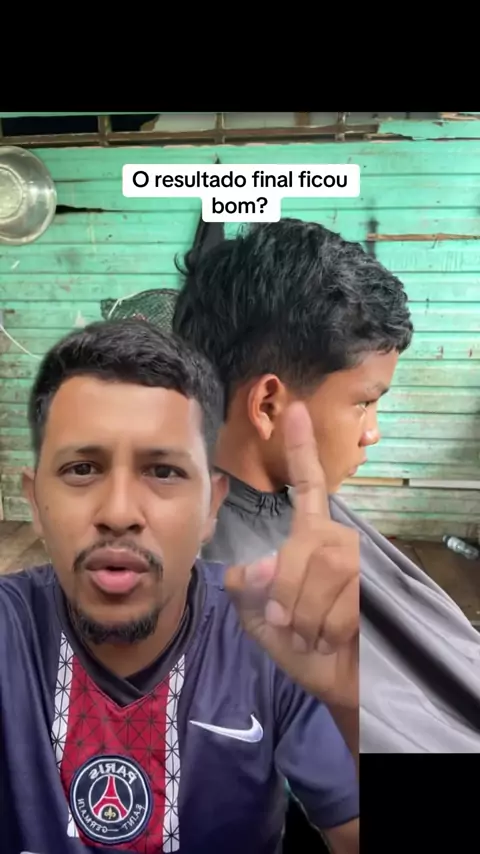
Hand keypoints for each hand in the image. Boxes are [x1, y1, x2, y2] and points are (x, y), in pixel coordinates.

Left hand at [225, 402, 358, 710]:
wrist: (339, 683)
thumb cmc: (301, 645)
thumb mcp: (259, 620)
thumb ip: (246, 592)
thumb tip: (254, 566)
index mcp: (309, 538)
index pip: (307, 488)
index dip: (301, 451)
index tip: (295, 411)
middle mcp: (338, 540)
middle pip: (304, 546)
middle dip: (287, 594)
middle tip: (287, 623)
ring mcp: (360, 561)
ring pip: (322, 572)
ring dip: (306, 616)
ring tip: (312, 633)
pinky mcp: (377, 586)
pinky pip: (343, 599)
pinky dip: (326, 628)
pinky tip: (333, 638)